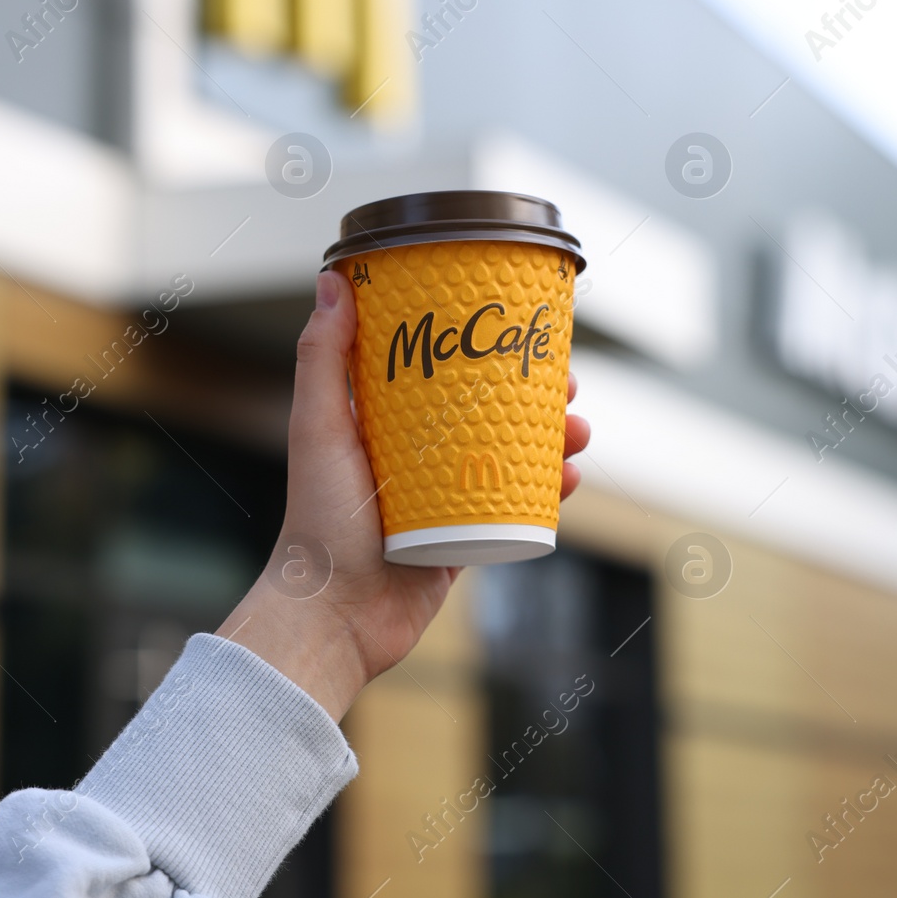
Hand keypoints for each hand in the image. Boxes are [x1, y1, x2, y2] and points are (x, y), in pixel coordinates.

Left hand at [216, 270, 589, 720]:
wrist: (335, 616)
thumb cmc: (318, 523)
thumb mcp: (318, 429)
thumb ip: (322, 360)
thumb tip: (334, 281)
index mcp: (379, 421)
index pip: (438, 367)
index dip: (481, 344)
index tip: (516, 326)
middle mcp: (413, 454)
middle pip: (486, 408)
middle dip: (533, 393)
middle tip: (569, 383)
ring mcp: (442, 496)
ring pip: (509, 455)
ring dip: (551, 439)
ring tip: (578, 432)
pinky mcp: (463, 538)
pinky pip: (514, 508)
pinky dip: (546, 491)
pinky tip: (568, 479)